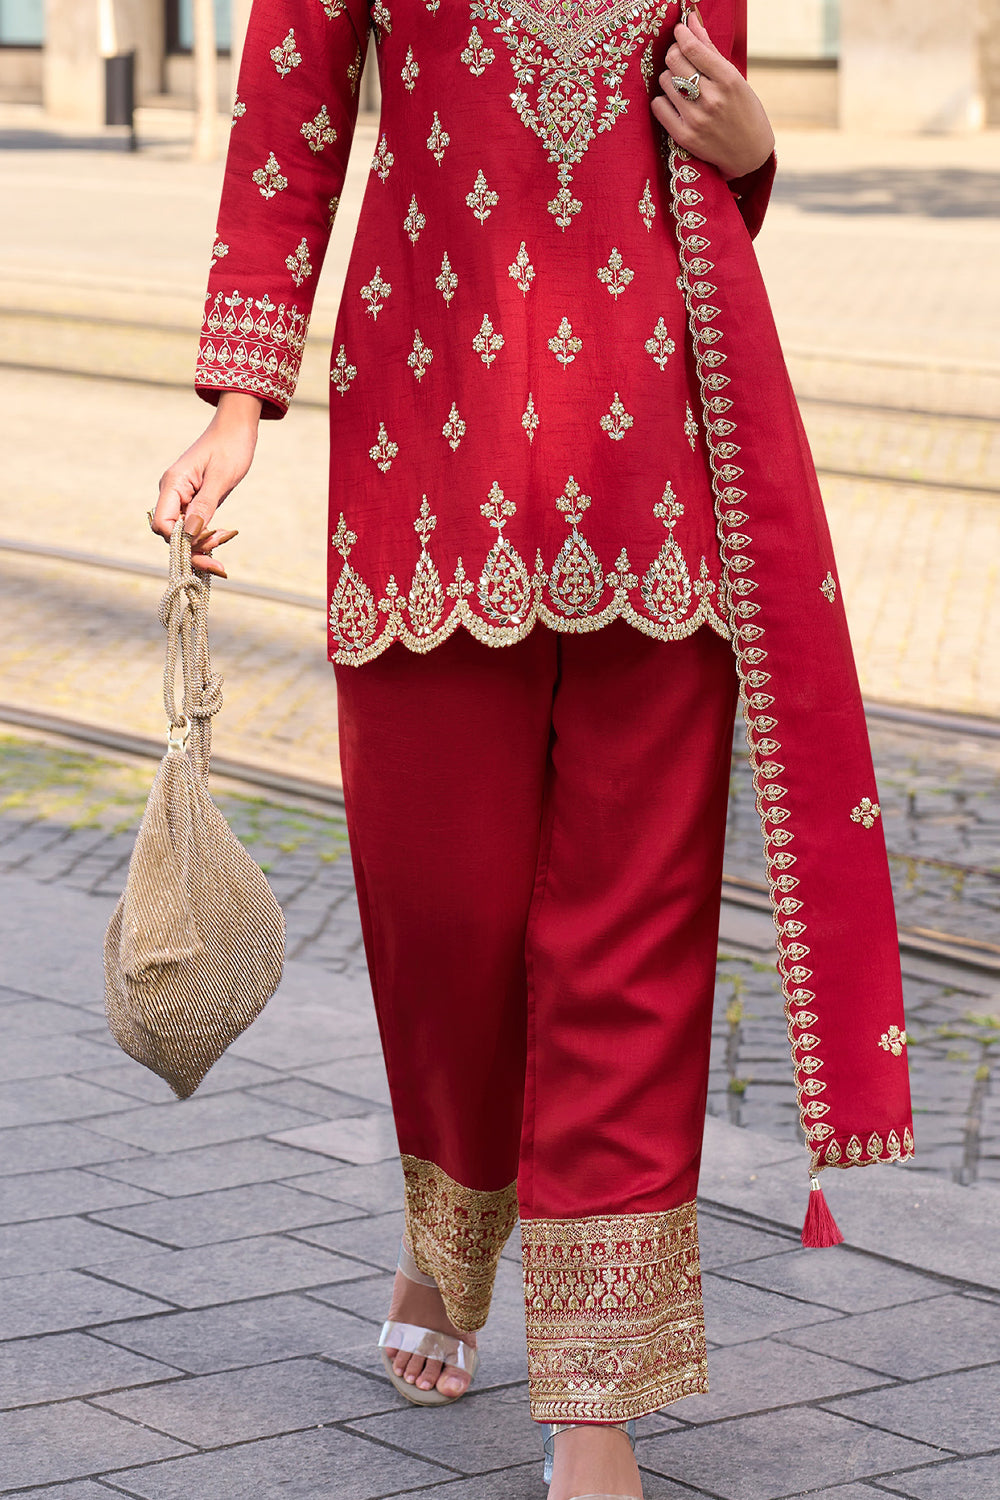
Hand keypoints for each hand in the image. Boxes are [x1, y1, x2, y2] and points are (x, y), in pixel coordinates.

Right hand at [150, 392, 262, 575]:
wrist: (236, 428)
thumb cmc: (230, 447)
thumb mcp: (221, 477)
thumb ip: (204, 505)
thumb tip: (190, 533)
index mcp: (173, 484)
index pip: (162, 524)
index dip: (182, 540)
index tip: (208, 541)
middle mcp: (172, 493)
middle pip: (171, 533)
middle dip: (194, 548)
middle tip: (219, 559)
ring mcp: (181, 498)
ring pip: (183, 532)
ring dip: (202, 543)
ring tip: (226, 539)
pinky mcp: (193, 501)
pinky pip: (193, 525)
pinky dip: (207, 535)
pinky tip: (224, 536)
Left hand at [651, 11, 774, 180]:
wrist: (749, 153)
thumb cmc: (744, 110)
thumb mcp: (734, 78)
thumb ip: (710, 50)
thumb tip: (690, 20)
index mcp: (728, 80)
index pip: (692, 47)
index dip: (680, 34)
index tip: (679, 31)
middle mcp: (711, 99)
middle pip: (674, 61)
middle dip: (674, 54)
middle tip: (680, 59)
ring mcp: (696, 119)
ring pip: (665, 81)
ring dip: (670, 78)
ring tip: (682, 85)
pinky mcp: (684, 136)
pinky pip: (658, 106)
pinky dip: (663, 100)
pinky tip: (675, 102)